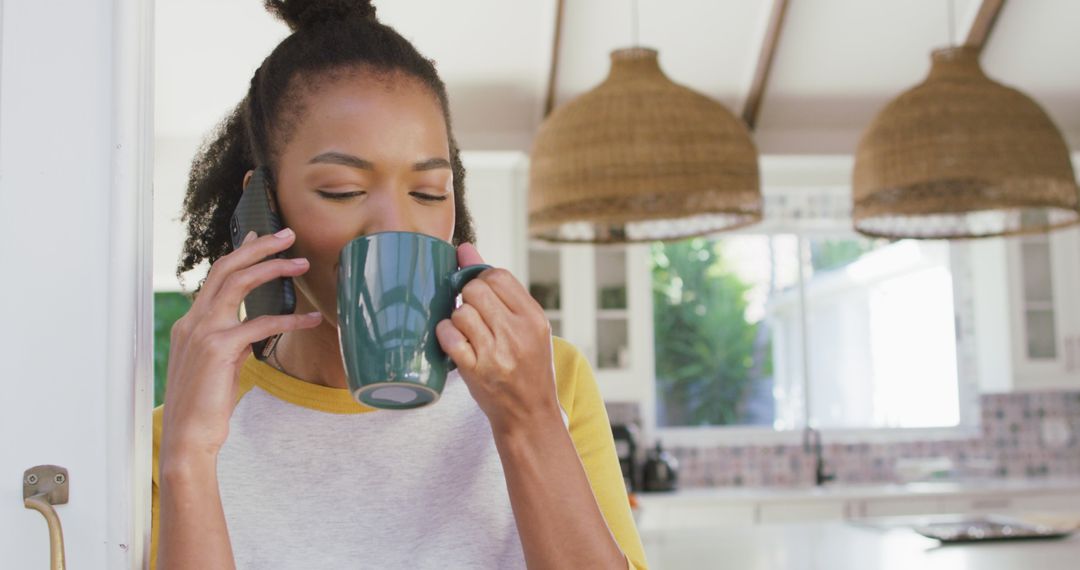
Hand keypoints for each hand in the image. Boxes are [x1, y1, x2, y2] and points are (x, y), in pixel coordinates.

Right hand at [160, 228, 321, 463]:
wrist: (188, 438)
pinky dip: (290, 319)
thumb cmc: (206, 407)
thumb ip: (232, 342)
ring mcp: (202, 332)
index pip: (216, 276)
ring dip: (273, 268)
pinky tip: (312, 320)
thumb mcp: (219, 366)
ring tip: (303, 264)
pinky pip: (260, 323)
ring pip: (239, 283)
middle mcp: (192, 321)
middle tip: (288, 235)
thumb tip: (252, 329)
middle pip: (226, 267)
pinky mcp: (219, 349)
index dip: (241, 252)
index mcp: (190, 323)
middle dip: (258, 246)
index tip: (261, 235)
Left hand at [435, 243, 561, 435]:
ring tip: (467, 333)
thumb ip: (499, 288)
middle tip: (472, 316)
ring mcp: (496, 353)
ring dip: (456, 320)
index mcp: (533, 317)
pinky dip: (446, 337)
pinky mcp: (475, 371)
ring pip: (460, 312)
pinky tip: (455, 344)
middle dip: (466, 298)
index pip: (497, 276)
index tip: (480, 295)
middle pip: (474, 290)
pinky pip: (448, 337)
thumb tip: (464, 247)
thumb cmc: (527, 366)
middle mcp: (517, 333)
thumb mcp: (526, 326)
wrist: (530, 415)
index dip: (481, 280)